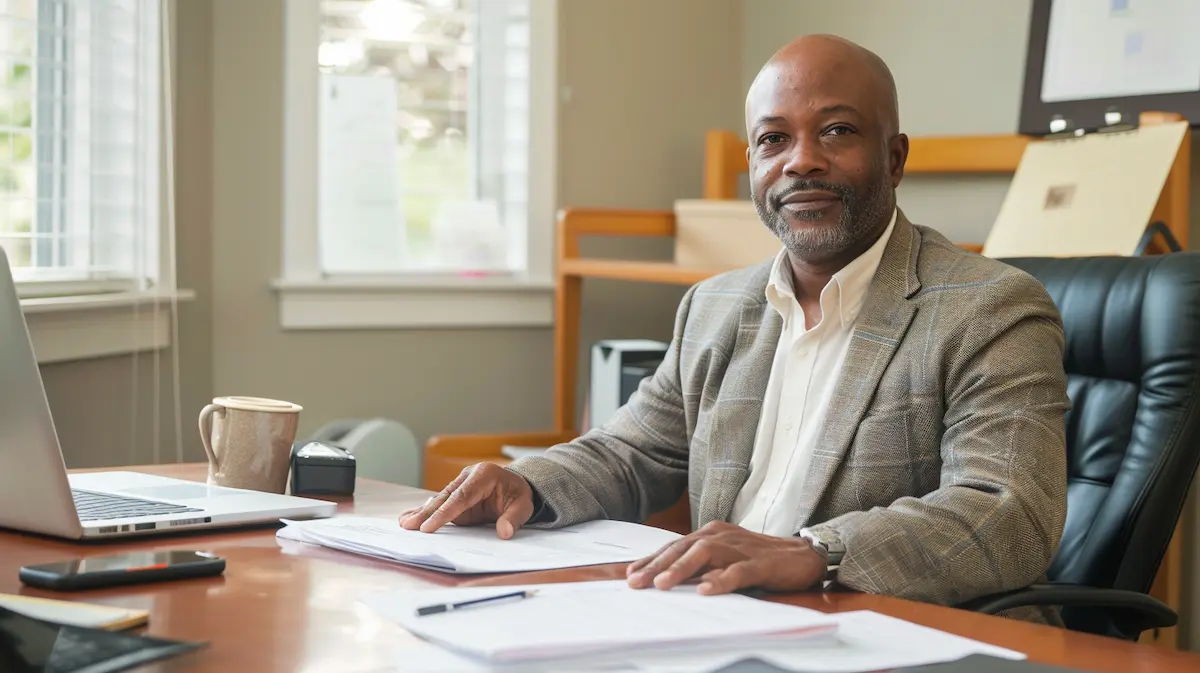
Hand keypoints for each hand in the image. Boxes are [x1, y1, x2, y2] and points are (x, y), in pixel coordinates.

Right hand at [398, 463, 534, 538]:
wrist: (517, 486)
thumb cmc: (520, 495)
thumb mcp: (524, 506)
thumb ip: (513, 518)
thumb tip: (504, 532)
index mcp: (484, 474)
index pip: (462, 496)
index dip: (444, 512)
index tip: (429, 526)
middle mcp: (468, 476)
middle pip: (445, 496)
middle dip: (426, 512)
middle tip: (409, 525)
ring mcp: (460, 483)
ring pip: (439, 499)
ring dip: (422, 512)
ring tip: (404, 523)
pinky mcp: (456, 493)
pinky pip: (440, 503)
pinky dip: (426, 511)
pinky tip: (409, 516)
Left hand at [626, 521, 825, 594]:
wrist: (802, 555)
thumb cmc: (758, 558)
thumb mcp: (724, 559)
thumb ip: (700, 566)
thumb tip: (667, 579)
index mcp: (711, 533)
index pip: (675, 546)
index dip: (652, 559)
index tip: (630, 573)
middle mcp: (721, 536)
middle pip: (684, 548)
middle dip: (657, 565)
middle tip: (635, 582)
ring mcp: (740, 548)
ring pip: (705, 555)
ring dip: (681, 570)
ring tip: (661, 584)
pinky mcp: (759, 563)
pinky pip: (737, 571)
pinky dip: (721, 580)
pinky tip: (706, 591)